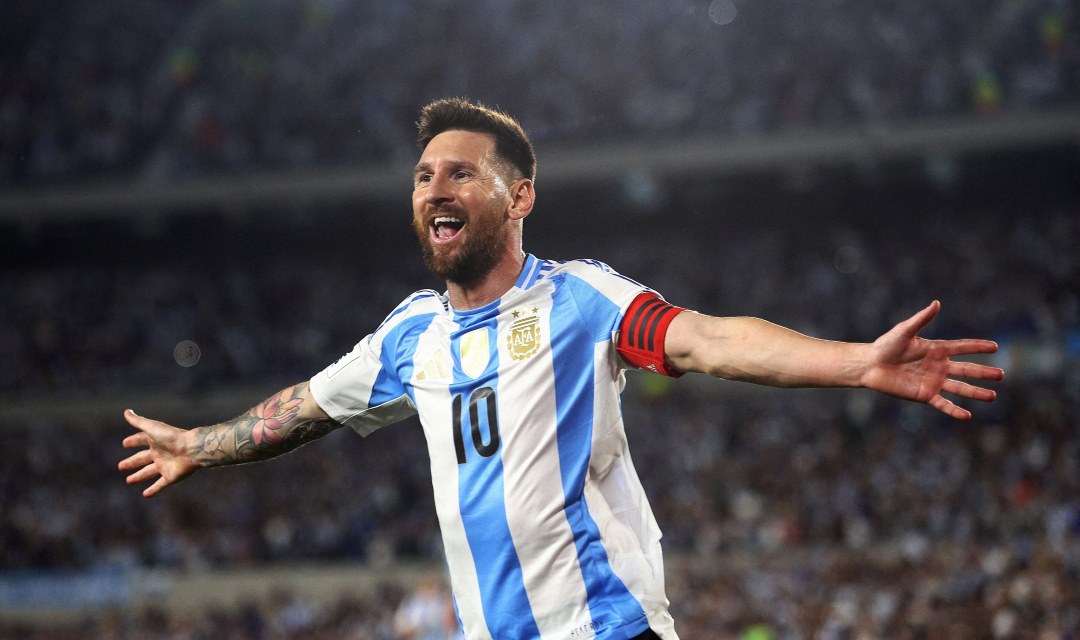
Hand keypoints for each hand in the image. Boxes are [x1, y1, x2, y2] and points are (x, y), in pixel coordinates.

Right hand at [118, 409, 199, 496]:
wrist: (192, 449)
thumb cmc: (172, 437)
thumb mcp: (152, 428)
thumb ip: (138, 421)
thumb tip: (126, 411)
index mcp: (156, 440)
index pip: (142, 440)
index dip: (133, 441)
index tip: (125, 444)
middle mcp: (160, 453)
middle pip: (143, 458)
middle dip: (132, 462)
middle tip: (120, 466)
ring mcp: (165, 465)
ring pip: (149, 472)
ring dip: (139, 476)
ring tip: (128, 481)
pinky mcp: (171, 476)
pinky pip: (160, 484)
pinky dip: (153, 490)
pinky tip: (145, 495)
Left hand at [863, 301, 1003, 419]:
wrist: (870, 365)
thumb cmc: (886, 345)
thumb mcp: (904, 331)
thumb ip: (922, 319)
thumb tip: (937, 303)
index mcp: (936, 349)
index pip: (962, 347)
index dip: (978, 347)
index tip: (995, 347)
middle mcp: (938, 366)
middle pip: (966, 369)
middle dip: (984, 372)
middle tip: (1002, 374)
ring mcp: (933, 381)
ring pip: (959, 388)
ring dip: (975, 392)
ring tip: (993, 396)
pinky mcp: (924, 394)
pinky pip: (943, 404)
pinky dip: (954, 410)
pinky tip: (968, 416)